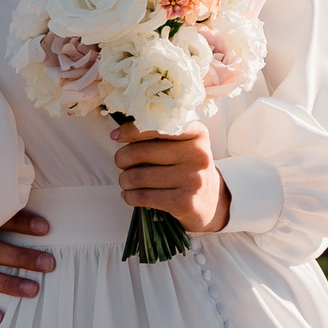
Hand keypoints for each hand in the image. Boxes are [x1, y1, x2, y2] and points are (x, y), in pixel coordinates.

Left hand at [112, 122, 230, 233]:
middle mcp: (198, 154)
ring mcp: (193, 180)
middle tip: (121, 162)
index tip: (116, 136)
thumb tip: (118, 132)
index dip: (131, 130)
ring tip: (126, 180)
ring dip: (124, 179)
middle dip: (122, 158)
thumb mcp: (184, 143)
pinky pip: (144, 197)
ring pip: (139, 176)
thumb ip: (160, 133)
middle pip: (141, 152)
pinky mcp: (184, 202)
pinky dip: (129, 196)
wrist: (210, 200)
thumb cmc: (187, 167)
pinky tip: (130, 195)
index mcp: (197, 133)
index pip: (157, 125)